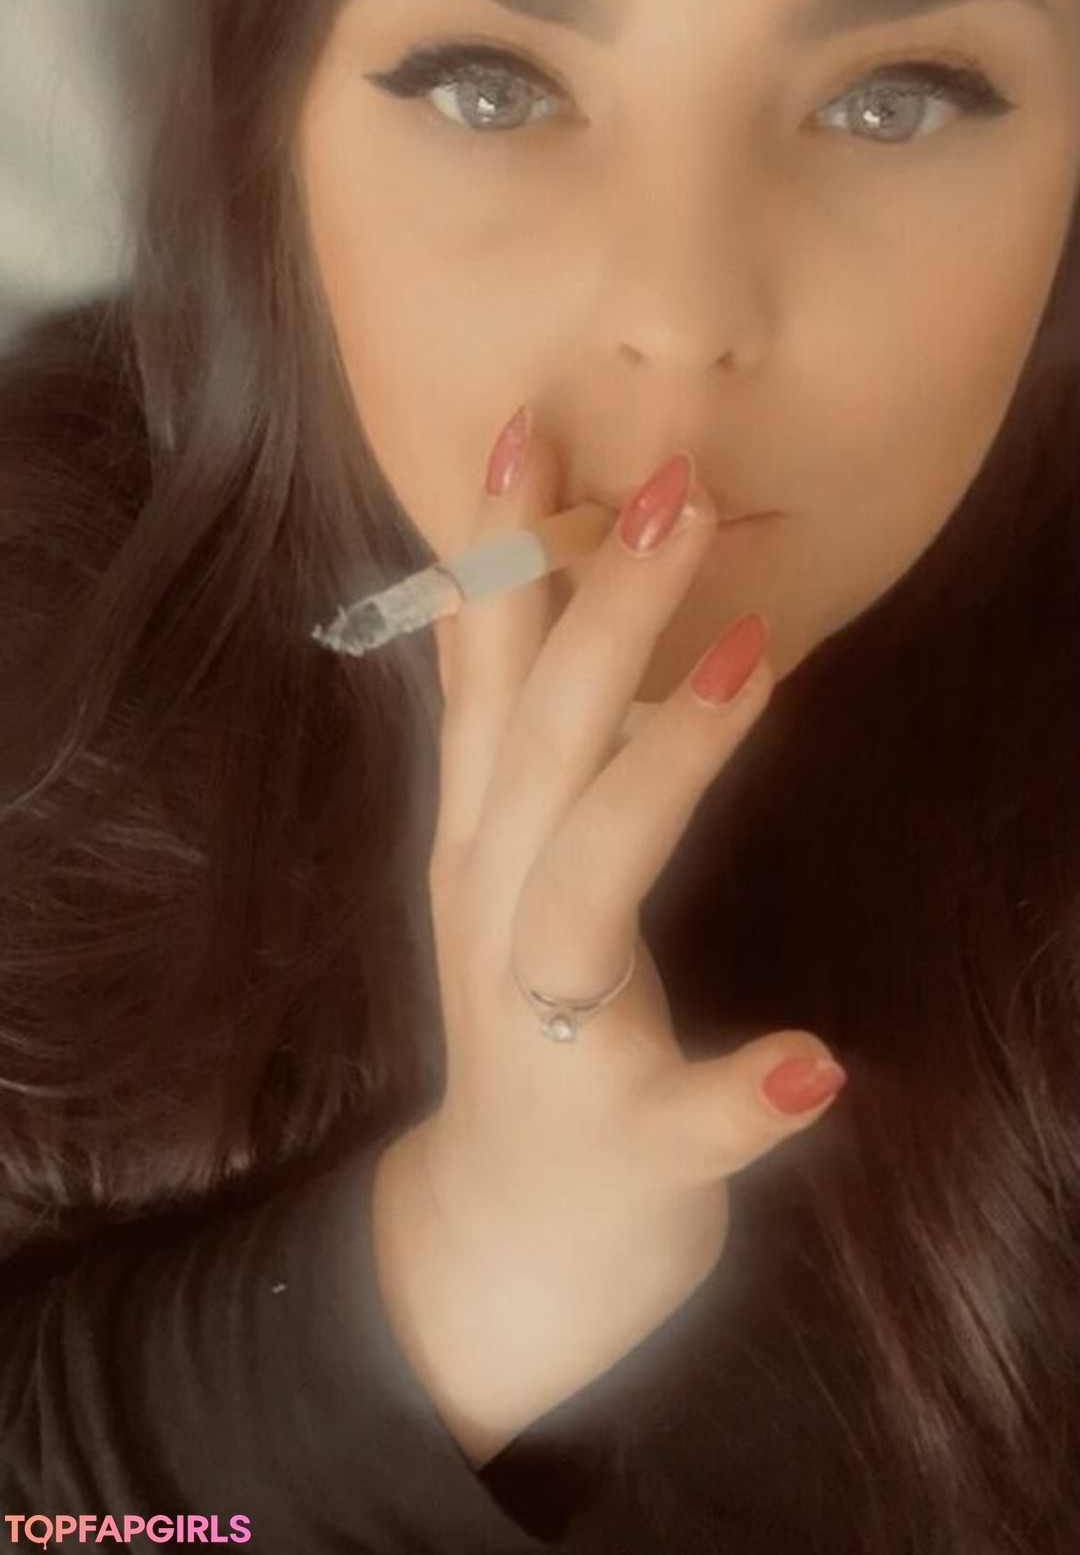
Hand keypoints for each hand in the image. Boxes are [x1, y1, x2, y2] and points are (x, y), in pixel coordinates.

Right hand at [371, 418, 844, 1464]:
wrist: (502, 1241)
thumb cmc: (533, 1013)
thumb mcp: (514, 856)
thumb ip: (539, 740)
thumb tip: (562, 584)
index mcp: (484, 835)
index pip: (483, 674)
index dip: (499, 554)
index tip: (530, 428)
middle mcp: (495, 906)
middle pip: (541, 743)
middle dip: (600, 611)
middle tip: (675, 489)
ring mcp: (545, 1026)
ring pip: (585, 888)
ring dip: (661, 770)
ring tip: (749, 663)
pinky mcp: (612, 1137)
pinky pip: (673, 1119)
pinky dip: (732, 1092)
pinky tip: (807, 1061)